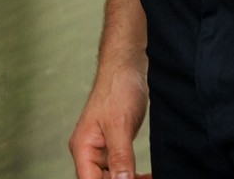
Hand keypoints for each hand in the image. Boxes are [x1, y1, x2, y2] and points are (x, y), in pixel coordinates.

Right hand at [68, 60, 149, 178]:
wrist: (126, 66)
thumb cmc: (117, 88)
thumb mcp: (120, 125)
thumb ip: (120, 157)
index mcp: (83, 147)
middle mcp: (89, 151)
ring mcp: (102, 148)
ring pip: (113, 177)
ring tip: (150, 178)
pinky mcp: (115, 144)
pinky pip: (122, 167)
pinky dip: (134, 174)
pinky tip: (147, 176)